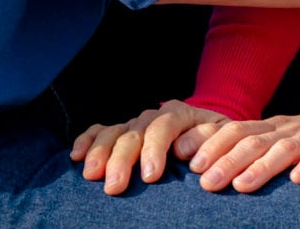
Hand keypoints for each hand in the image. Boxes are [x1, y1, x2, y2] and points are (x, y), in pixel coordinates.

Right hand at [69, 99, 227, 194]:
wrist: (211, 136)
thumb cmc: (218, 143)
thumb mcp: (223, 138)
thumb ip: (207, 139)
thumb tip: (182, 149)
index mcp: (181, 113)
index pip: (164, 125)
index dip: (155, 149)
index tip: (150, 176)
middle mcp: (154, 115)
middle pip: (134, 132)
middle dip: (121, 158)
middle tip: (114, 186)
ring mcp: (136, 124)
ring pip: (114, 132)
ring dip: (100, 152)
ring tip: (90, 174)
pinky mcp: (122, 133)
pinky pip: (100, 131)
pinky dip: (87, 140)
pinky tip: (75, 155)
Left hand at [186, 110, 299, 191]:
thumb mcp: (288, 147)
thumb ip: (258, 154)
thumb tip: (212, 174)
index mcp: (277, 126)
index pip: (237, 130)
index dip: (210, 142)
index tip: (185, 160)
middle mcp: (295, 125)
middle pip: (256, 139)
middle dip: (227, 159)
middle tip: (205, 181)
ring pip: (287, 146)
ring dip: (263, 166)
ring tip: (242, 186)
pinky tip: (299, 180)